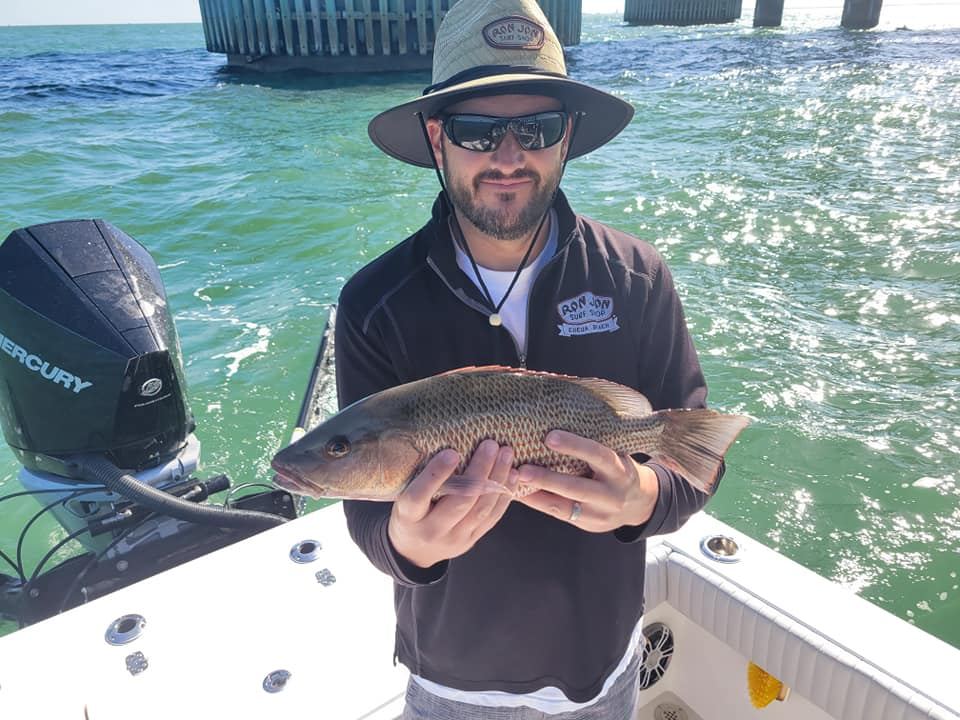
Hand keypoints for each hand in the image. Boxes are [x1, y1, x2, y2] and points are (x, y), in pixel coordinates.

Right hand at [388, 440, 516, 568]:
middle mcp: (431, 531)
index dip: (436, 474)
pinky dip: (504, 495)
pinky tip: (512, 475)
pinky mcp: (471, 540)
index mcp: (409, 516)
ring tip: (506, 454)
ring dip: (497, 479)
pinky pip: (492, 517)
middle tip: (490, 444)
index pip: (419, 496)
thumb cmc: (409, 512)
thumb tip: (447, 442)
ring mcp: (454, 539)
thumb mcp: (403, 495)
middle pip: (460, 502)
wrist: (414, 550)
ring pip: (481, 509)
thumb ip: (421, 477)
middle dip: (479, 470)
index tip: (452, 452)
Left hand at [516, 430, 659, 531]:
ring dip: (537, 493)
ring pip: (564, 506)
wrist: (640, 504)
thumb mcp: (615, 457)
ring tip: (515, 481)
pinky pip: (560, 514)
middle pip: (577, 487)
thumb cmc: (618, 470)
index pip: (597, 455)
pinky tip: (520, 493)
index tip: (550, 437)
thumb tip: (554, 425)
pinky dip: (538, 503)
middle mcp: (611, 494)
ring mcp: (600, 513)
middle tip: (521, 469)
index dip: (574, 446)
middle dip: (547, 478)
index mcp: (619, 470)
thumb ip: (594, 448)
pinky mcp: (588, 525)